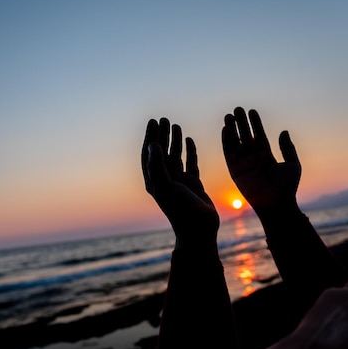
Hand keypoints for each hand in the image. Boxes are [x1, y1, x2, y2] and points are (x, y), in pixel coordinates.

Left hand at [142, 118, 218, 246]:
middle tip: (164, 119)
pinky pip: (190, 163)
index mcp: (154, 180)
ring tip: (176, 125)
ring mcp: (179, 181)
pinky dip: (190, 151)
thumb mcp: (166, 187)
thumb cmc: (180, 210)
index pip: (149, 153)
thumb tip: (152, 144)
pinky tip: (190, 140)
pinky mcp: (193, 184)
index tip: (153, 121)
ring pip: (175, 156)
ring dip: (174, 141)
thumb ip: (158, 166)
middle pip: (161, 152)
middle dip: (161, 135)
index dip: (150, 136)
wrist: (198, 229)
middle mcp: (165, 179)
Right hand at [222, 107, 300, 211]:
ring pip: (236, 143)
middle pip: (246, 137)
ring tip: (229, 115)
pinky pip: (229, 154)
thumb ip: (288, 148)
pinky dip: (227, 142)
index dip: (255, 124)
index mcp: (267, 157)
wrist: (277, 204)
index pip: (259, 136)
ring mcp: (244, 165)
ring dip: (232, 129)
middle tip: (237, 109)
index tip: (251, 111)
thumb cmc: (288, 187)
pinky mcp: (235, 172)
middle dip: (242, 123)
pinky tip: (226, 129)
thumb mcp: (293, 164)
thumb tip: (284, 131)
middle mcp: (254, 160)